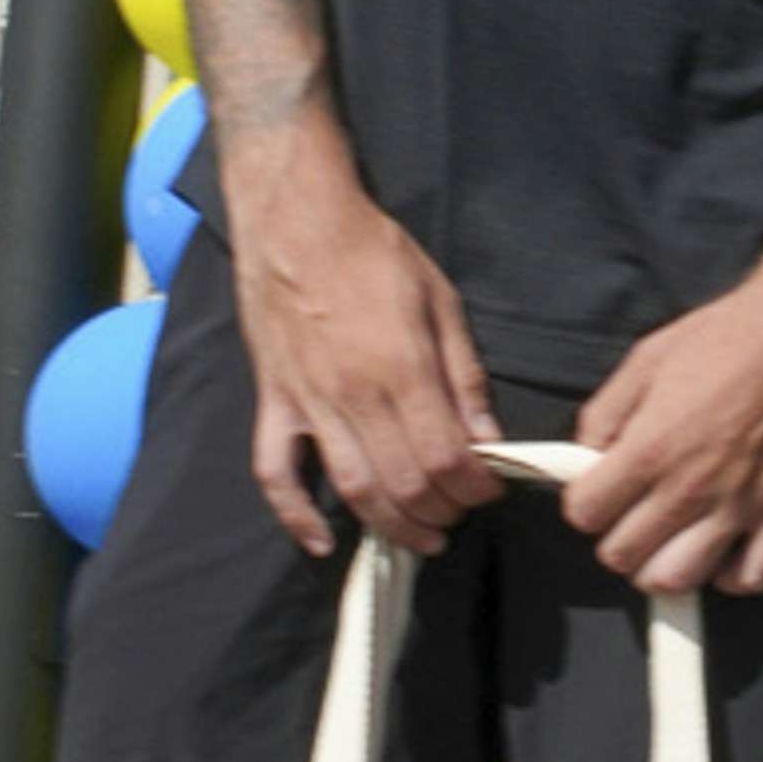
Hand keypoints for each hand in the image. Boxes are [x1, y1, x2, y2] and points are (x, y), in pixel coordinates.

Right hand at [225, 152, 500, 557]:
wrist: (296, 220)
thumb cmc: (374, 252)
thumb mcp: (440, 300)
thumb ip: (463, 375)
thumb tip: (488, 436)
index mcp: (402, 368)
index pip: (445, 457)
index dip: (474, 487)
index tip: (489, 490)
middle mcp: (354, 395)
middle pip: (403, 483)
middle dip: (440, 511)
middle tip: (459, 514)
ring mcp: (308, 403)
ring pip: (351, 488)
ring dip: (390, 527)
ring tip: (420, 539)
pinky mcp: (273, 402)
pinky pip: (274, 472)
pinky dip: (294, 515)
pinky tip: (320, 541)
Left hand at [556, 244, 762, 595]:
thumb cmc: (729, 336)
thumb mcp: (647, 358)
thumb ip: (605, 412)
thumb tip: (587, 453)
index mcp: (651, 446)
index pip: (585, 514)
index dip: (586, 502)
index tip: (600, 489)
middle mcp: (691, 486)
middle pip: (623, 556)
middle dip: (617, 538)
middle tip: (633, 514)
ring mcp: (741, 506)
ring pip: (679, 580)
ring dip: (664, 569)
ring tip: (671, 542)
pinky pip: (753, 577)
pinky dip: (733, 576)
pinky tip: (725, 551)